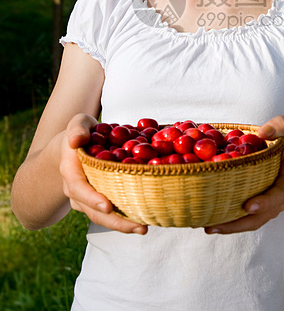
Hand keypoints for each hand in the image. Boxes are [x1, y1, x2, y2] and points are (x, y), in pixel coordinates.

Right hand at [59, 114, 147, 234]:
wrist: (74, 146)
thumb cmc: (81, 132)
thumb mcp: (78, 123)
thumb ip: (77, 128)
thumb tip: (75, 140)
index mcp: (71, 170)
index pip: (78, 188)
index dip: (92, 198)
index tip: (108, 206)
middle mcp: (77, 190)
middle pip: (93, 211)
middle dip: (115, 221)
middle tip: (138, 226)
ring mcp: (87, 199)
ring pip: (102, 217)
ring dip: (123, 225)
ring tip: (144, 228)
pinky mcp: (99, 201)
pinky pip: (110, 213)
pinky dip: (126, 218)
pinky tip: (145, 219)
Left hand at [204, 116, 283, 234]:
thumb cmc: (282, 139)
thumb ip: (279, 126)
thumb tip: (263, 132)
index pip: (280, 193)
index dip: (266, 201)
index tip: (248, 206)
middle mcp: (281, 196)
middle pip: (262, 215)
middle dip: (240, 222)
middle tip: (216, 224)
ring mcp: (270, 205)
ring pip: (252, 222)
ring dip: (231, 227)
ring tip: (208, 227)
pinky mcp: (257, 207)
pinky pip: (245, 219)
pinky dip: (229, 223)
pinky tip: (210, 223)